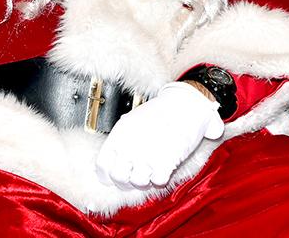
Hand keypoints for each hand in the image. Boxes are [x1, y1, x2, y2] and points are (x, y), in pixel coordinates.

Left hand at [95, 81, 223, 188]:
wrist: (186, 106)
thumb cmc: (161, 111)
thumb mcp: (132, 119)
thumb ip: (121, 139)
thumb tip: (115, 157)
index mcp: (120, 134)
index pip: (102, 165)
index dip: (107, 174)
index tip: (114, 176)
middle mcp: (130, 146)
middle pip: (118, 177)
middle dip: (126, 181)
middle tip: (135, 176)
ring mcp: (147, 155)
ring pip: (138, 183)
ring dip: (145, 180)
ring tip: (151, 171)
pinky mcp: (166, 162)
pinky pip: (157, 181)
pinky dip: (161, 178)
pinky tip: (163, 168)